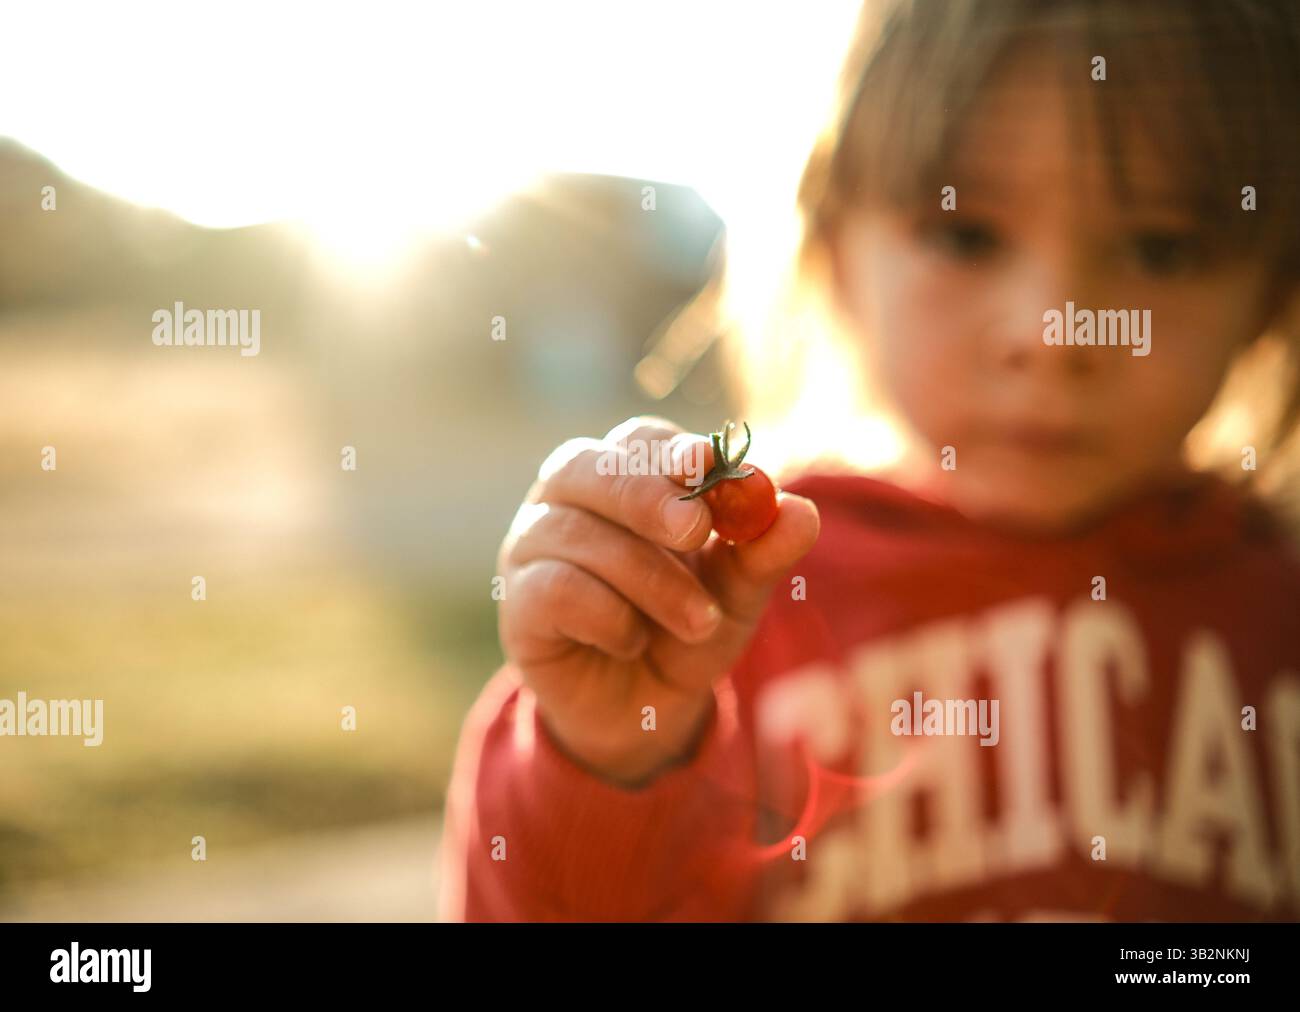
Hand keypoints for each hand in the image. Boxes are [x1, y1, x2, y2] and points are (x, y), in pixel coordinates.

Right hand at [498, 416, 819, 785]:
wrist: (644, 713)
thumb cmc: (685, 629)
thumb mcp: (736, 594)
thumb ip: (762, 553)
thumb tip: (801, 513)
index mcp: (622, 475)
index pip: (637, 440)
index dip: (668, 449)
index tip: (705, 463)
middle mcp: (566, 499)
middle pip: (584, 467)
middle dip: (645, 496)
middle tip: (695, 529)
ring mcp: (531, 547)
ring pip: (577, 534)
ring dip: (649, 578)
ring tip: (699, 620)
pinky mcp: (518, 604)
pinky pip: (557, 590)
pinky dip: (608, 617)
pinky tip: (632, 642)